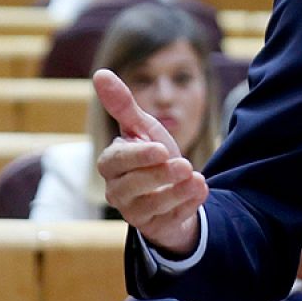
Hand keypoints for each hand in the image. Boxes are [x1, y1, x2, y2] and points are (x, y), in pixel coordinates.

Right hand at [93, 69, 207, 256]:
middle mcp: (117, 191)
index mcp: (111, 165)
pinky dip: (188, 205)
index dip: (138, 156)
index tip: (162, 148)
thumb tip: (100, 73)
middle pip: (131, 187)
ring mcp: (135, 213)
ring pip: (152, 206)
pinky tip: (202, 190)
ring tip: (196, 177)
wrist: (174, 188)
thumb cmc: (153, 154)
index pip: (115, 162)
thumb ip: (123, 105)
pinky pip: (170, 220)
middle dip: (160, 175)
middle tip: (185, 164)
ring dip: (177, 192)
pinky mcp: (156, 227)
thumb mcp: (143, 128)